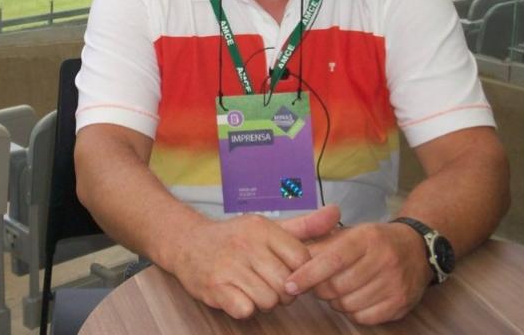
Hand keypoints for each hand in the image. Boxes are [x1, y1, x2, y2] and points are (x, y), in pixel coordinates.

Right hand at [169, 204, 339, 318]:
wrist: (186, 242)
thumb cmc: (234, 238)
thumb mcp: (268, 227)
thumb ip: (305, 226)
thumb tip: (337, 213)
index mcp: (262, 228)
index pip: (302, 259)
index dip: (299, 272)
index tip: (286, 271)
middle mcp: (246, 244)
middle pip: (286, 284)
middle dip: (282, 291)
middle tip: (267, 283)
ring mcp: (229, 266)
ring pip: (269, 300)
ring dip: (263, 301)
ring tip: (251, 288)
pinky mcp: (215, 287)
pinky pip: (246, 309)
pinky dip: (245, 308)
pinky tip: (237, 295)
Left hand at [284, 221, 430, 324]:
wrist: (416, 250)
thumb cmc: (373, 241)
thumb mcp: (350, 233)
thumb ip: (321, 243)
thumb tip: (292, 258)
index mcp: (367, 238)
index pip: (333, 260)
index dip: (308, 274)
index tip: (289, 284)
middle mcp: (383, 260)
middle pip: (337, 286)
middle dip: (319, 288)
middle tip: (318, 283)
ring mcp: (394, 284)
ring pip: (348, 304)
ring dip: (335, 301)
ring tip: (339, 288)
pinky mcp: (400, 304)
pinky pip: (363, 317)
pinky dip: (352, 312)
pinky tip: (354, 298)